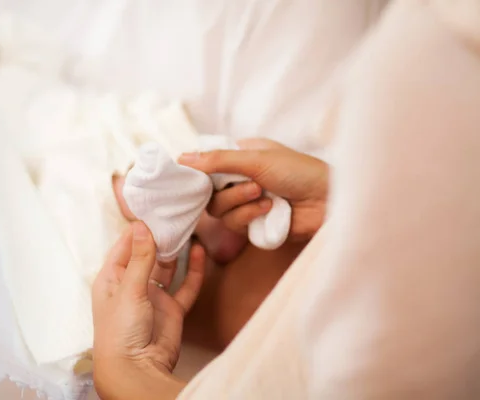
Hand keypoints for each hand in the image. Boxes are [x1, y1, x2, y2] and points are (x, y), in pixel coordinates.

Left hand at [92, 222, 205, 399]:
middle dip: (159, 237)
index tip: (152, 210)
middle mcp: (131, 285)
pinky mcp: (171, 309)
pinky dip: (192, 270)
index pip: (124, 247)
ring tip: (186, 228)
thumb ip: (140, 258)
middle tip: (173, 216)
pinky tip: (199, 253)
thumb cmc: (120, 331)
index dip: (137, 230)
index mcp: (112, 279)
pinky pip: (184, 286)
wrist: (137, 369)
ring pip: (166, 268)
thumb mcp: (129, 289)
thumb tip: (141, 226)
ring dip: (175, 251)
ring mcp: (152, 297)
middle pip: (146, 254)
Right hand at [179, 138, 327, 241]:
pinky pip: (234, 225)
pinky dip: (249, 216)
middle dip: (228, 192)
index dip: (197, 171)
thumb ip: (218, 160)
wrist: (328, 200)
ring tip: (264, 196)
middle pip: (208, 193)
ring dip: (241, 203)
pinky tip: (270, 209)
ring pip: (219, 211)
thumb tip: (182, 158)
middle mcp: (239, 180)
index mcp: (240, 157)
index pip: (206, 165)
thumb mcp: (256, 159)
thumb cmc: (299, 171)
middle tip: (252, 185)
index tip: (189, 175)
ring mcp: (246, 204)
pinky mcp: (254, 225)